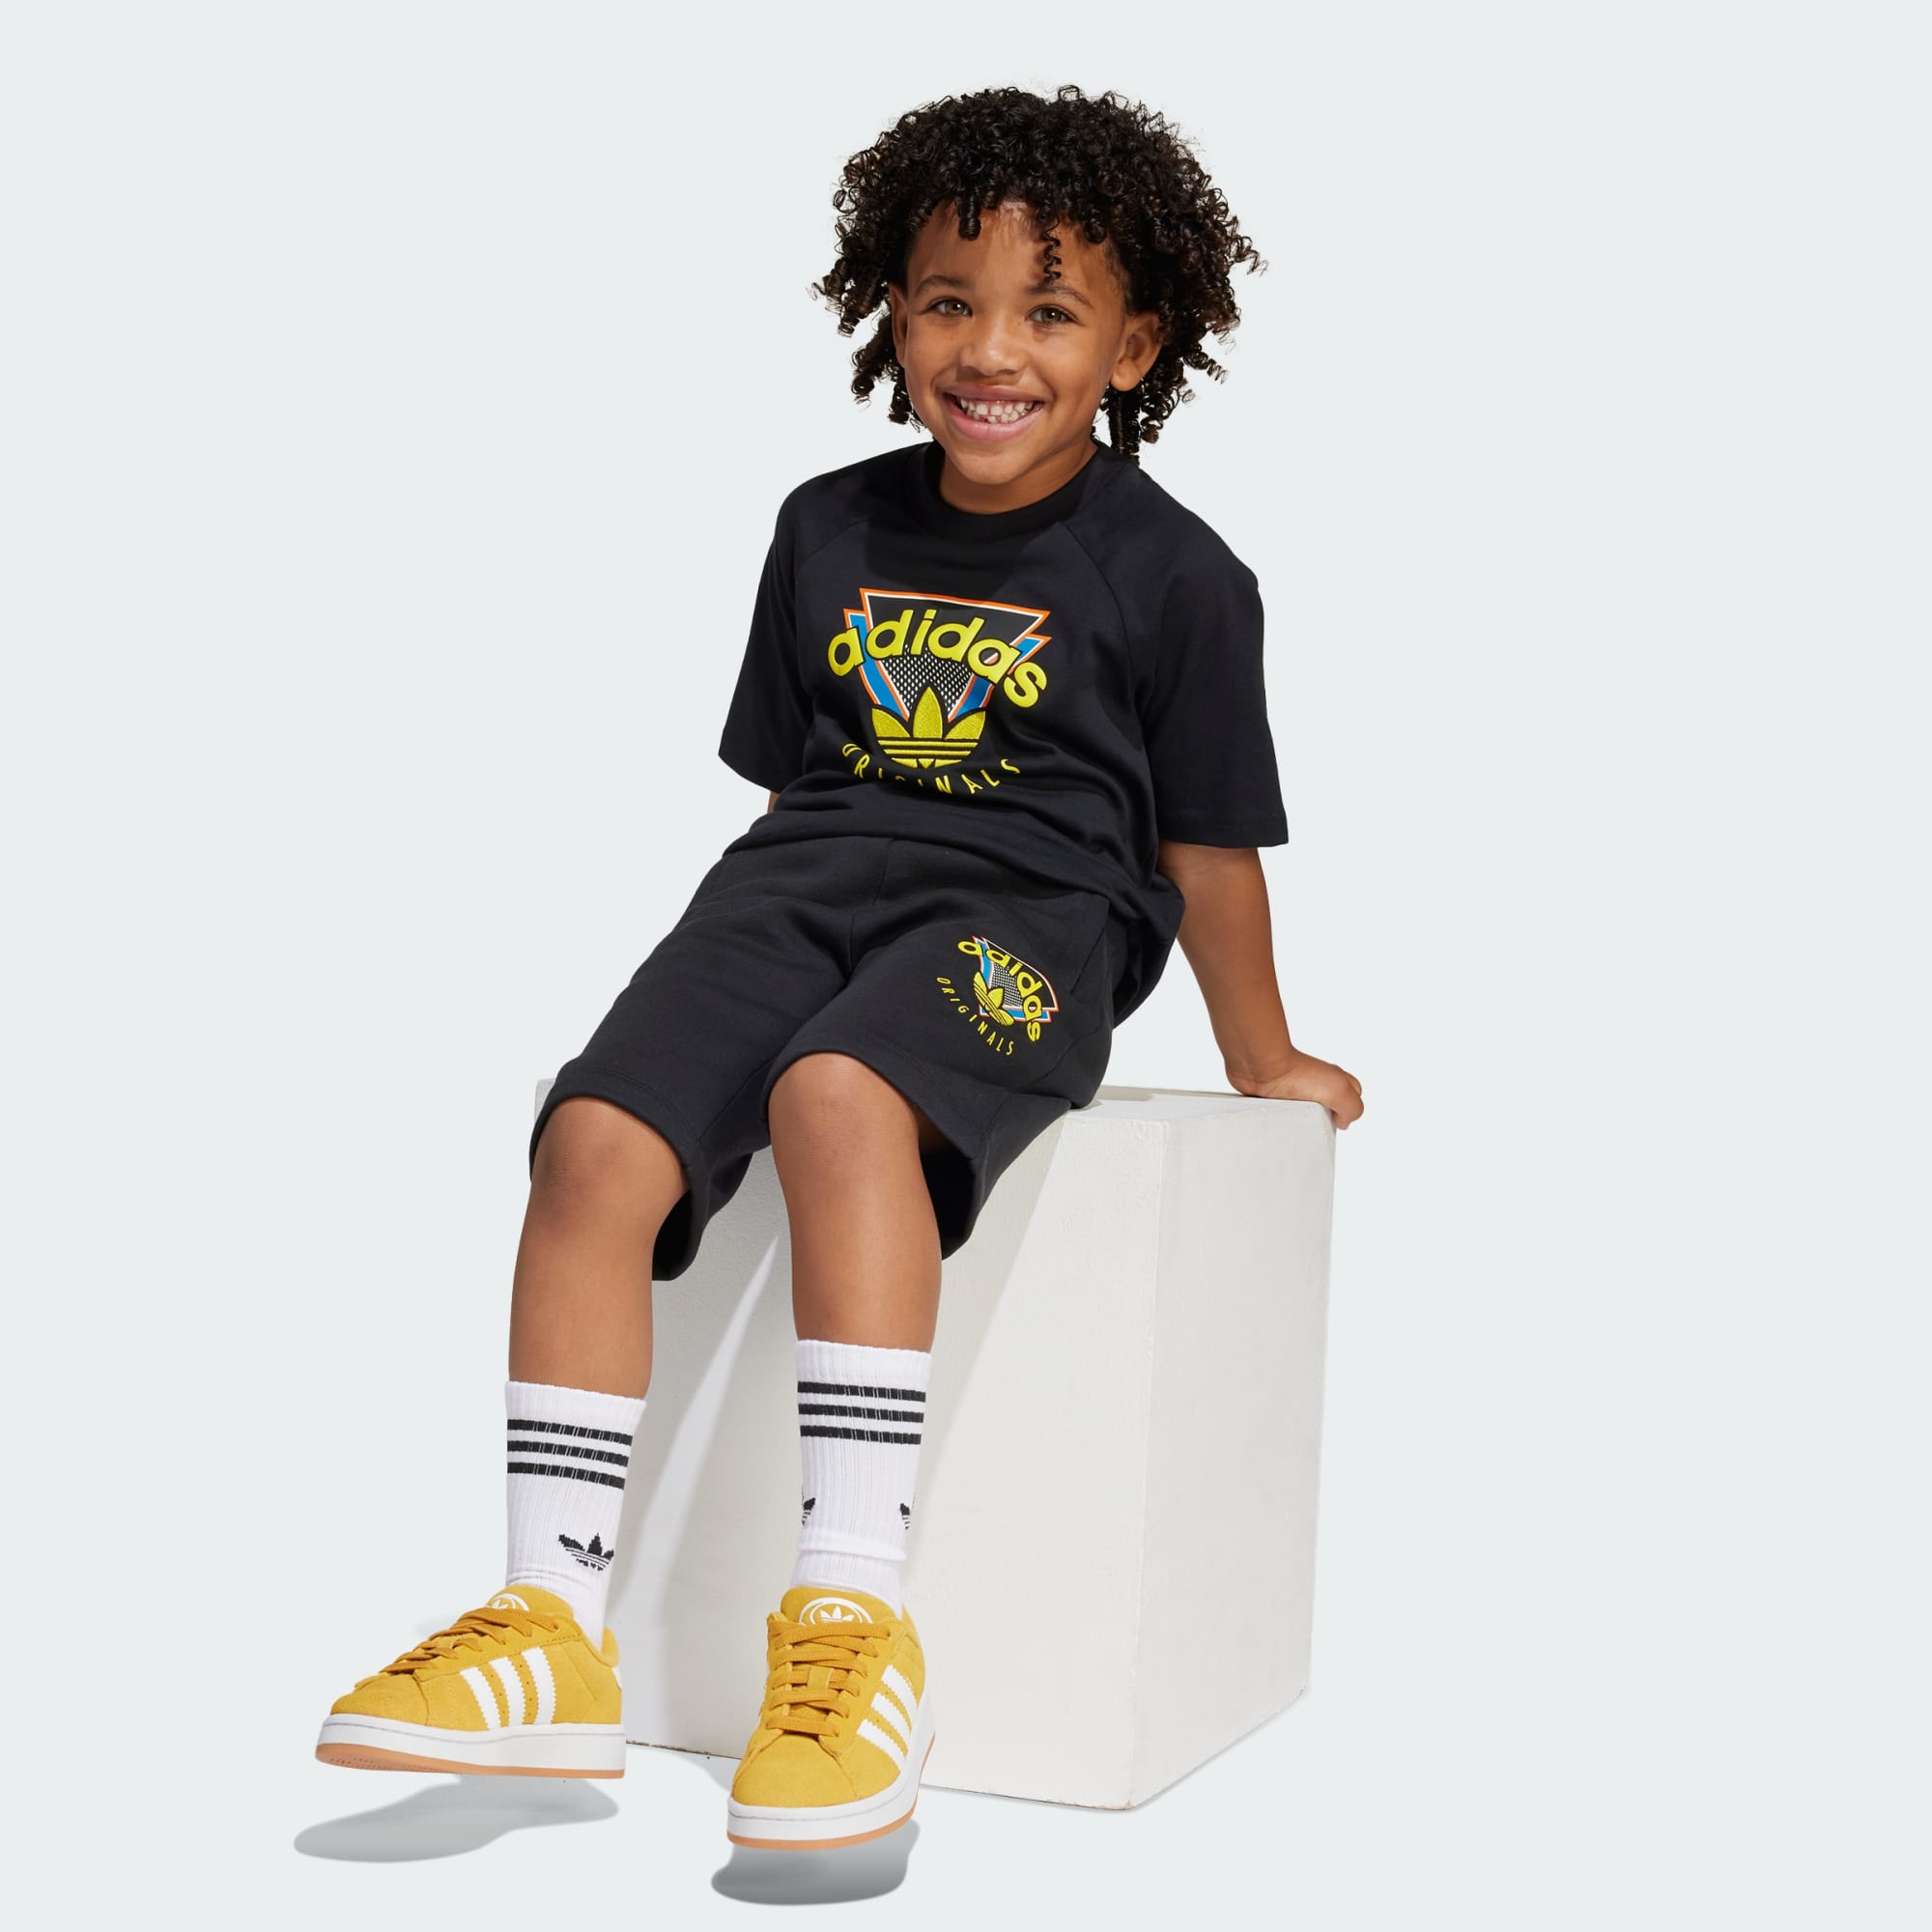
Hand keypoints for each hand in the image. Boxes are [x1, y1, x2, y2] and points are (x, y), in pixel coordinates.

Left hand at [1229, 1047, 1364, 1128]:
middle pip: (1325, 1110)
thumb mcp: (1339, 1090)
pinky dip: (1279, 1121)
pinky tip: (1277, 1121)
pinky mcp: (1273, 1097)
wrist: (1261, 1067)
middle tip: (1313, 1124)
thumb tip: (1342, 1122)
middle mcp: (1313, 1083)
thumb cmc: (1296, 1073)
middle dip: (1321, 1122)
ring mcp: (1292, 1090)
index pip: (1348, 1100)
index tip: (1335, 1121)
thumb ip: (1352, 1108)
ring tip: (1293, 1123)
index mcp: (1332, 1079)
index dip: (1345, 1113)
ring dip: (1298, 1123)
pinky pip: (1280, 1115)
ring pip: (1302, 1115)